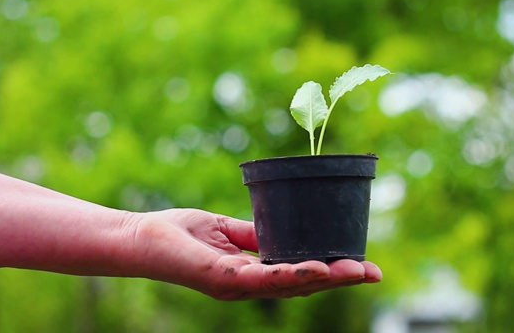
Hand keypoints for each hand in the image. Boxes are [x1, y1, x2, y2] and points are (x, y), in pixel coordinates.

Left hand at [127, 208, 381, 299]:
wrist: (139, 238)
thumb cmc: (177, 233)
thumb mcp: (224, 229)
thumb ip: (253, 234)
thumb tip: (282, 227)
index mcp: (248, 274)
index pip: (296, 276)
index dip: (328, 273)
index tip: (361, 266)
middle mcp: (246, 285)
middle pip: (300, 286)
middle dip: (338, 280)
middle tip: (374, 274)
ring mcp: (234, 285)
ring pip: (288, 286)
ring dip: (324, 279)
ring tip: (355, 271)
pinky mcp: (220, 278)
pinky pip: (262, 278)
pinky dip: (292, 274)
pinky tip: (316, 268)